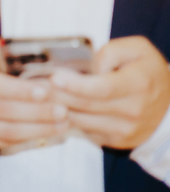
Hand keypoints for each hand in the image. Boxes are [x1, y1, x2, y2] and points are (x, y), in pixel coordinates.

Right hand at [0, 38, 67, 147]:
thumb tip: (38, 58)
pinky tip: (46, 132)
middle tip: (63, 110)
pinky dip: (27, 138)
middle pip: (1, 110)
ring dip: (37, 129)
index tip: (45, 91)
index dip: (19, 90)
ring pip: (5, 130)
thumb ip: (2, 53)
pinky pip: (2, 141)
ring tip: (63, 123)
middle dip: (36, 112)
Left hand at [50, 35, 169, 148]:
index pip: (102, 88)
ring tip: (40, 95)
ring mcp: (124, 129)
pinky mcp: (115, 140)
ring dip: (56, 108)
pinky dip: (66, 119)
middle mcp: (133, 110)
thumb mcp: (137, 50)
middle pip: (85, 105)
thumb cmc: (147, 73)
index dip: (76, 85)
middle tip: (36, 85)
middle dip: (57, 95)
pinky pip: (83, 129)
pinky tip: (55, 107)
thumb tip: (88, 66)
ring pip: (80, 120)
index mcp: (138, 84)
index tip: (54, 78)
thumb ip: (111, 51)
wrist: (169, 109)